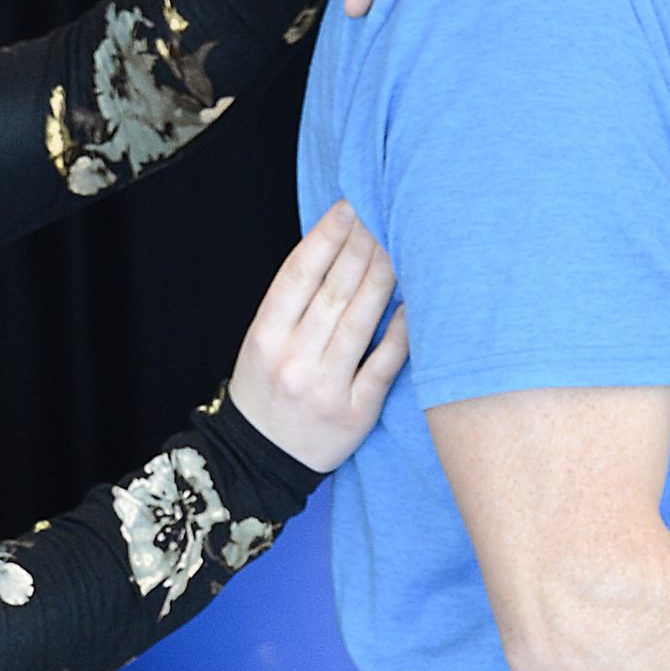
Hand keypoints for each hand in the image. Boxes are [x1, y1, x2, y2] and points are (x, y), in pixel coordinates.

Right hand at [227, 201, 409, 472]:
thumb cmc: (267, 389)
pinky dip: (400, 331)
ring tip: (399, 245)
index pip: (298, 275)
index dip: (325, 237)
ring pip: (360, 320)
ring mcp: (326, 387)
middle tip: (381, 215)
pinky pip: (384, 364)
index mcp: (265, 337)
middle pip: (334, 291)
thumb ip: (294, 303)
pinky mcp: (356, 412)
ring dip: (382, 276)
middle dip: (361, 247)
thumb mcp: (263, 343)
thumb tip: (336, 247)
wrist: (257, 463)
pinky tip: (413, 302)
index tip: (347, 208)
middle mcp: (294, 360)